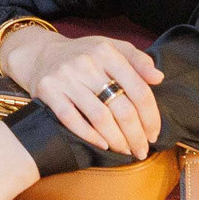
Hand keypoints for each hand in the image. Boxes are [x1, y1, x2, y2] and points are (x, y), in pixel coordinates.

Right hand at [0, 22, 162, 158]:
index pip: (138, 89)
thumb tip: (158, 78)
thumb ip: (138, 60)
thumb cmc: (84, 55)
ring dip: (117, 140)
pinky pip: (72, 120)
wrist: (40, 54)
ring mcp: (65, 78)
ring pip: (99, 117)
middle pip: (121, 107)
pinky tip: (103, 145)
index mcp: (107, 51)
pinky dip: (90, 136)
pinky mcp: (48, 91)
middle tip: (142, 150)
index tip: (154, 133)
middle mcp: (86, 63)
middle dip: (136, 135)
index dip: (150, 116)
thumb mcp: (112, 48)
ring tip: (126, 151)